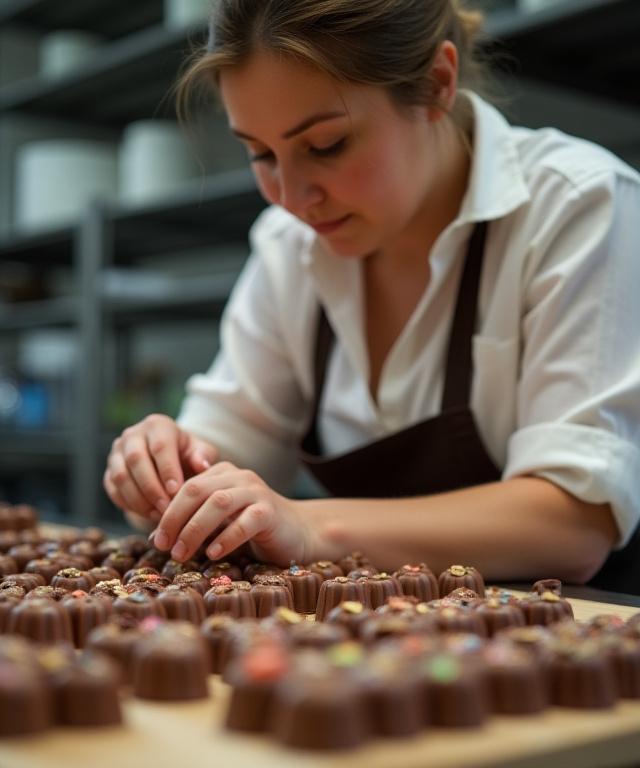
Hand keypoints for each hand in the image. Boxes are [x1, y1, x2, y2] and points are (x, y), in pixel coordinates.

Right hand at [103, 414, 217, 522]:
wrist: (170, 461)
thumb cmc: (188, 455)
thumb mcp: (200, 451)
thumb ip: (203, 456)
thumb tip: (202, 465)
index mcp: (158, 425)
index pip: (160, 446)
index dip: (167, 470)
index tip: (176, 492)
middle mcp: (133, 435)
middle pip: (136, 460)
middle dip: (151, 488)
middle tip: (166, 509)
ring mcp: (117, 452)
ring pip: (120, 477)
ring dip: (139, 500)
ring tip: (158, 515)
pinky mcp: (109, 471)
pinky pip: (113, 489)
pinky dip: (128, 504)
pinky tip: (147, 514)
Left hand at [151, 461, 313, 565]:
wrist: (298, 533)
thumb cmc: (252, 529)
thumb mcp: (218, 523)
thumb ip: (192, 523)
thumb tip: (156, 537)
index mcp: (223, 474)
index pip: (187, 487)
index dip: (168, 512)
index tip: (158, 540)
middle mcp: (239, 477)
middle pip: (197, 490)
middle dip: (176, 519)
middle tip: (164, 546)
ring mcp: (256, 492)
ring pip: (218, 503)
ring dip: (195, 529)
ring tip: (182, 554)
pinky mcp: (270, 511)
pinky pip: (245, 522)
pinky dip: (226, 538)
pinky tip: (214, 554)